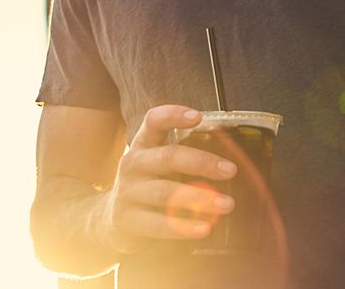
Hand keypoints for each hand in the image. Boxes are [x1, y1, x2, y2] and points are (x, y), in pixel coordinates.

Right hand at [93, 105, 237, 254]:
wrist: (110, 218)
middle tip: (231, 171)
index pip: (154, 121)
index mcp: (143, 144)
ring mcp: (127, 191)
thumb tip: (233, 161)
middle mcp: (133, 163)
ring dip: (199, 199)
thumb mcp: (158, 164)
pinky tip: (204, 228)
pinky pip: (158, 223)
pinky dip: (183, 227)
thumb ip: (185, 156)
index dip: (174, 115)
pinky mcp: (126, 219)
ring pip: (166, 193)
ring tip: (227, 205)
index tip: (198, 117)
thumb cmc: (148, 185)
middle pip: (168, 157)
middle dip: (202, 163)